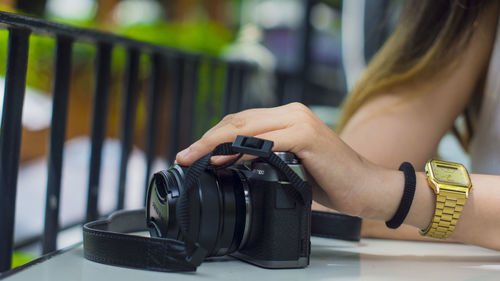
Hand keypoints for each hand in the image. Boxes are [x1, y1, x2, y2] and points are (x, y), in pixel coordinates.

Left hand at [176, 103, 391, 217]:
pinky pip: (267, 141)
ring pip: (248, 127)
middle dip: (207, 139)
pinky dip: (242, 151)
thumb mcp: (289, 164)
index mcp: (287, 117)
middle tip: (185, 155)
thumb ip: (264, 155)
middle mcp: (292, 112)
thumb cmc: (328, 179)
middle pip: (239, 121)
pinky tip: (225, 160)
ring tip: (195, 157)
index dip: (213, 136)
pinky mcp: (307, 135)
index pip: (241, 121)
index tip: (192, 153)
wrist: (365, 188)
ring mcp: (300, 121)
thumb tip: (229, 161)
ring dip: (216, 142)